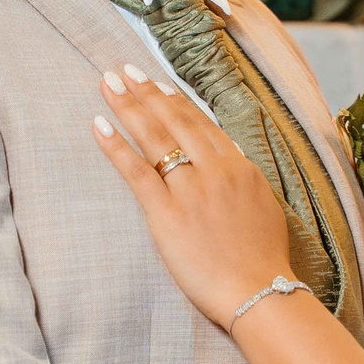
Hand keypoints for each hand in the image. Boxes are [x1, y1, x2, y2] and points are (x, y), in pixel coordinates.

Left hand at [91, 66, 295, 327]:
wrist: (260, 293)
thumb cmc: (264, 260)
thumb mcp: (265, 208)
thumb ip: (243, 180)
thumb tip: (228, 157)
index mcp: (240, 168)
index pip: (203, 125)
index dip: (177, 102)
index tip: (159, 84)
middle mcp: (215, 170)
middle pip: (175, 121)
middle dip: (147, 92)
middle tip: (124, 70)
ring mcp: (190, 190)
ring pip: (155, 137)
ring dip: (129, 105)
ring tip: (109, 83)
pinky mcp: (166, 214)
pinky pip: (136, 171)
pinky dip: (116, 145)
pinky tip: (99, 124)